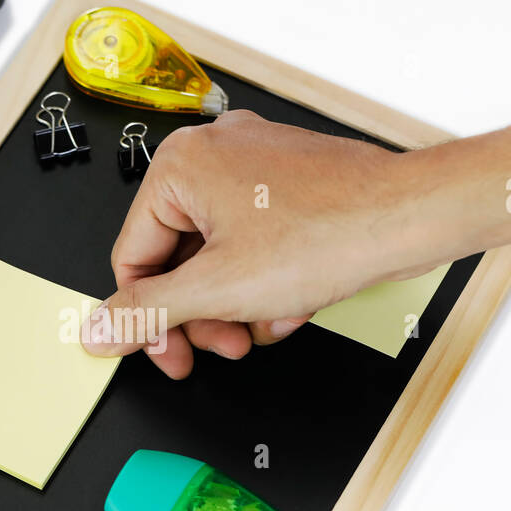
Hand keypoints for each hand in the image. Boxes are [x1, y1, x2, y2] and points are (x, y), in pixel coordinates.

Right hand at [80, 109, 452, 377]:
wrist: (412, 217)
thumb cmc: (329, 232)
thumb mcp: (218, 290)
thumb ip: (148, 312)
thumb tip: (98, 328)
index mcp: (180, 167)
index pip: (133, 258)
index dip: (149, 320)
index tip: (167, 356)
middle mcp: (213, 154)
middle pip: (177, 259)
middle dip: (203, 314)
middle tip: (222, 348)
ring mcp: (255, 164)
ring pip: (219, 256)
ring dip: (237, 304)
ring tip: (265, 327)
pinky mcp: (288, 181)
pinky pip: (254, 242)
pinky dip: (266, 281)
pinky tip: (291, 304)